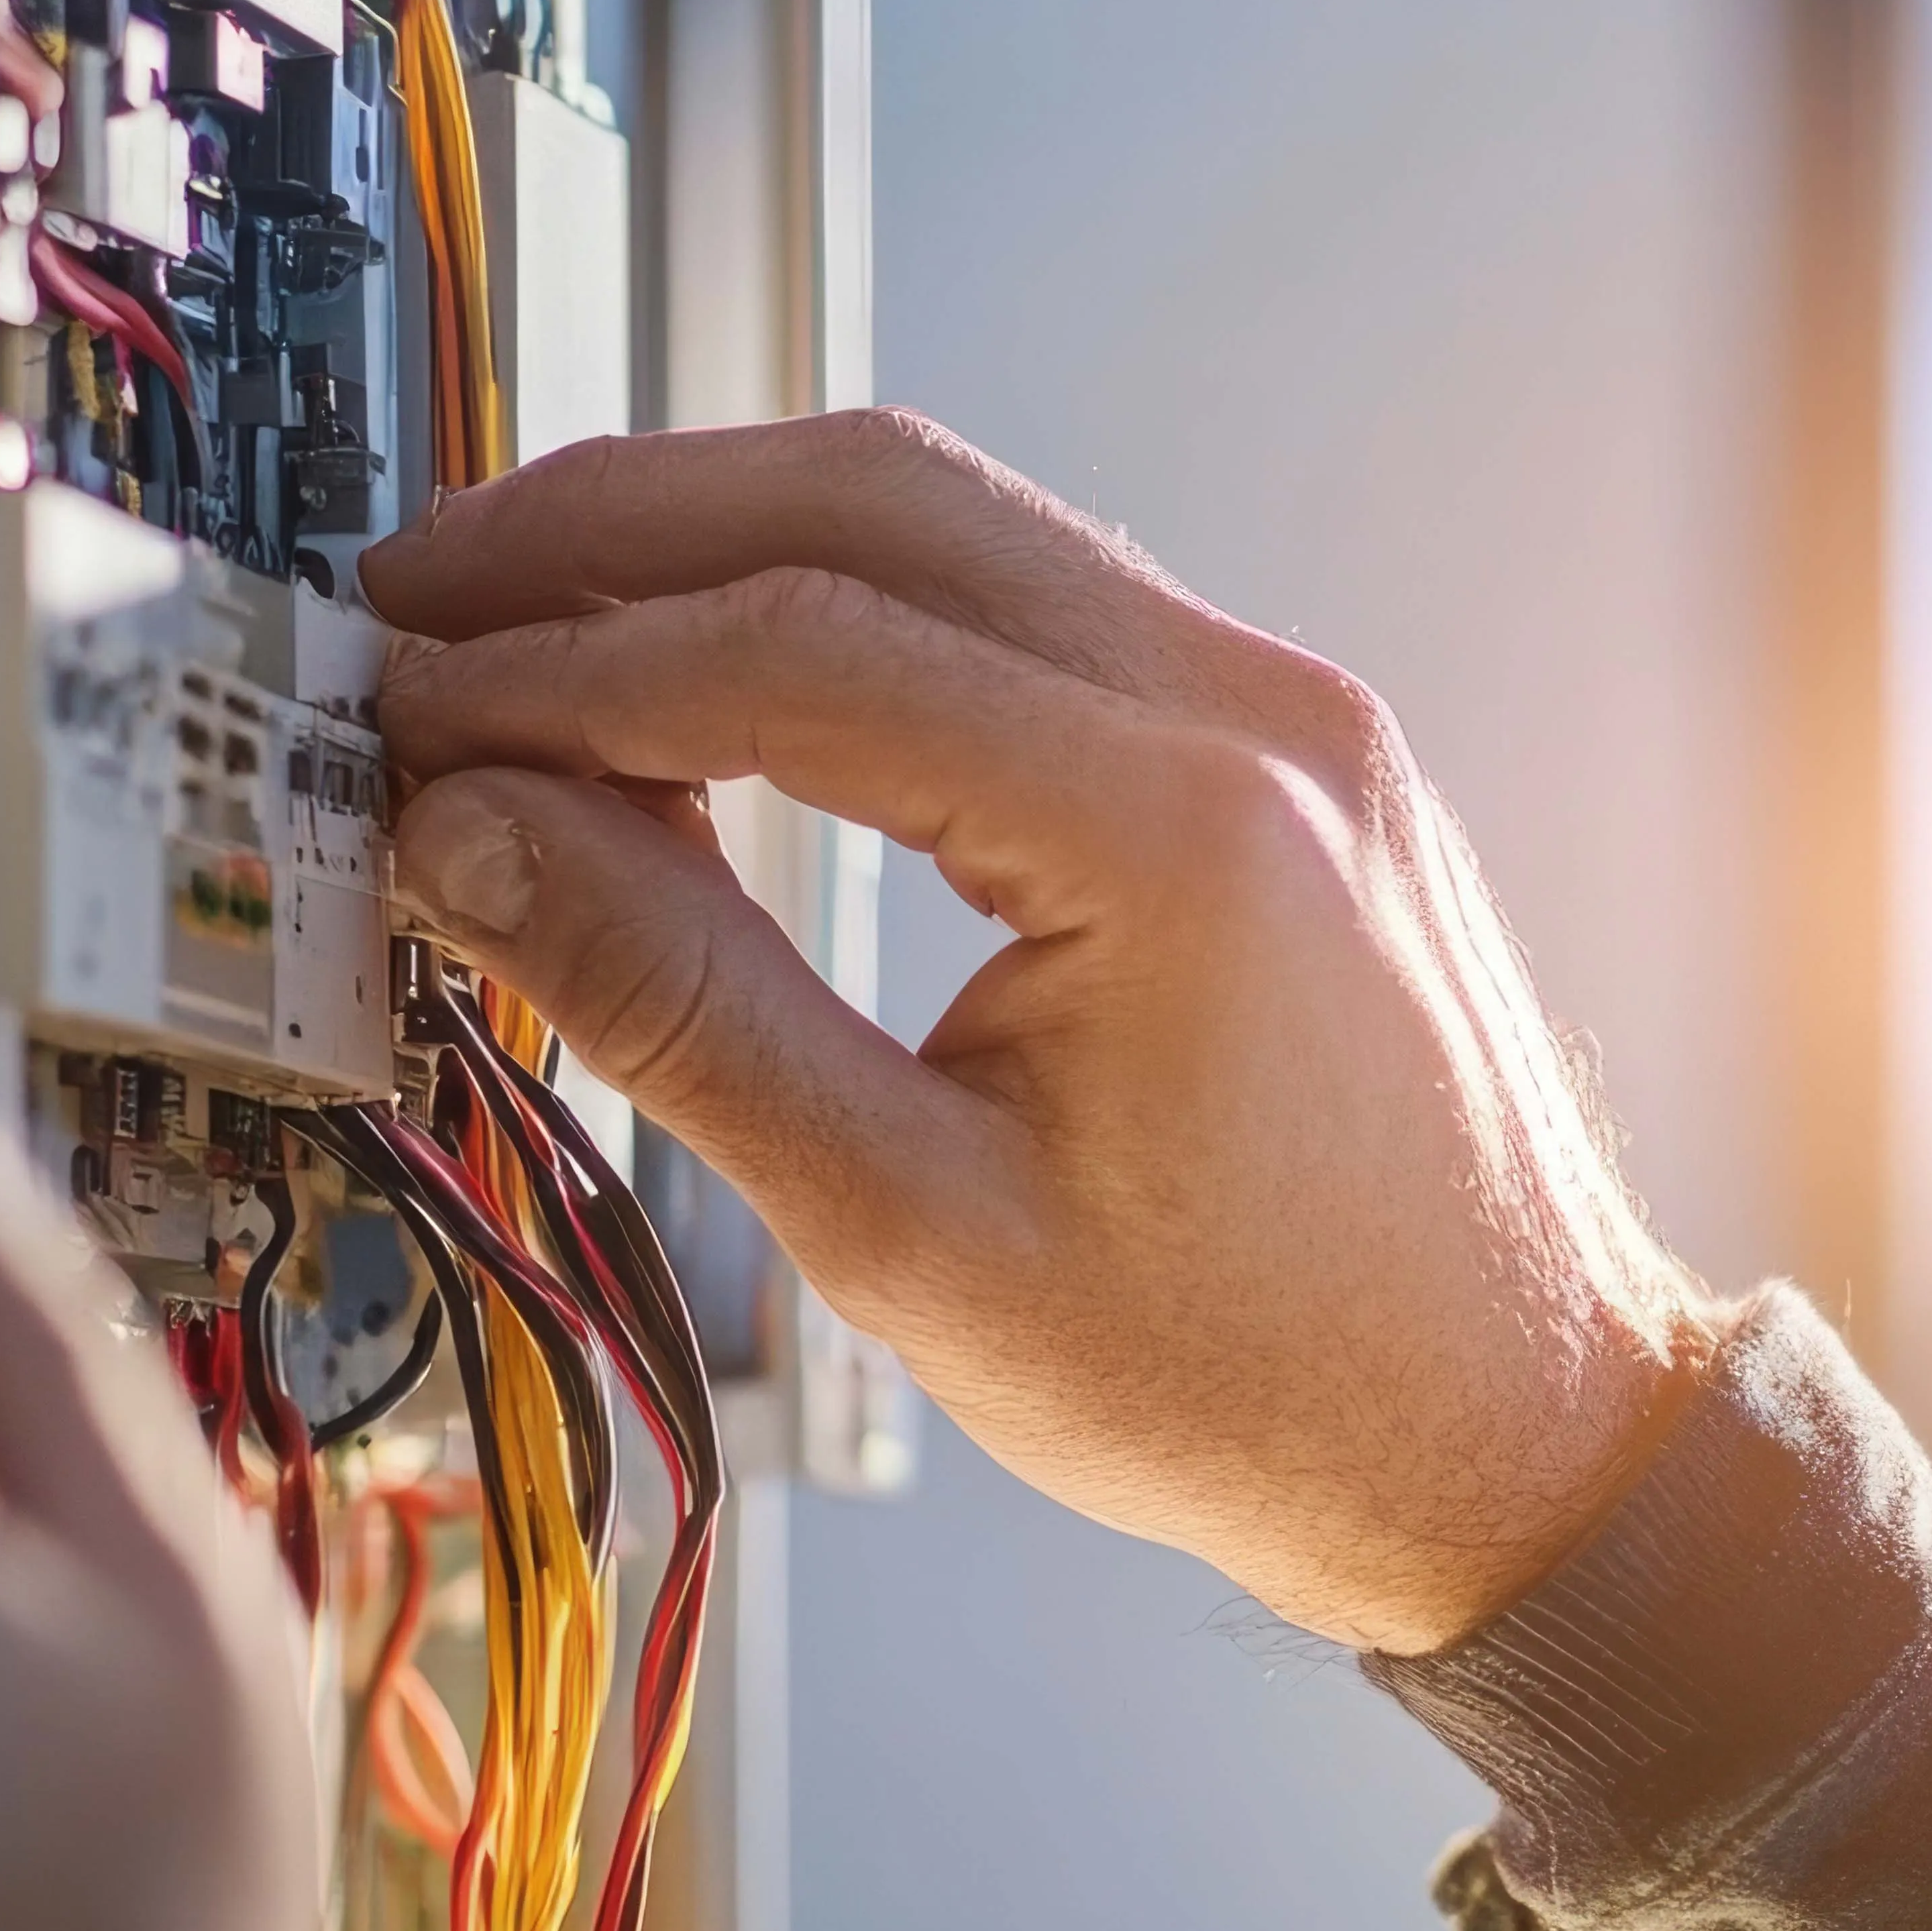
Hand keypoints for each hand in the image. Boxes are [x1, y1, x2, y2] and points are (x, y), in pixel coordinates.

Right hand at [364, 409, 1718, 1656]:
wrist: (1512, 1433)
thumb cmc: (1270, 1380)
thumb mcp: (919, 1237)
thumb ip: (685, 1013)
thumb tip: (485, 844)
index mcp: (1183, 831)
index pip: (798, 652)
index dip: (567, 673)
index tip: (419, 720)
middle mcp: (1255, 717)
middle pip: (870, 497)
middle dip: (615, 528)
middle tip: (429, 602)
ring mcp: (1283, 711)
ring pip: (949, 515)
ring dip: (722, 538)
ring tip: (533, 622)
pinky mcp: (1275, 745)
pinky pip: (1027, 599)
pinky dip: (846, 605)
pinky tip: (716, 677)